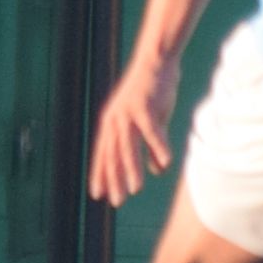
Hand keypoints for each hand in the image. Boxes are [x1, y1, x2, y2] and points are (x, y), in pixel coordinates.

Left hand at [88, 48, 181, 208]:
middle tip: (116, 201)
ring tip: (135, 189)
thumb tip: (156, 170)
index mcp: (111, 123)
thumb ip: (151, 147)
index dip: (100, 174)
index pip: (103, 153)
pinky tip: (164, 164)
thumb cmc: (152, 92)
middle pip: (112, 154)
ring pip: (128, 146)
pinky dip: (158, 147)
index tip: (98, 194)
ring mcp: (128, 113)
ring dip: (131, 169)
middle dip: (114, 179)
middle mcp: (115, 119)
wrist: (155, 61)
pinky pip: (152, 132)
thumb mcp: (150, 123)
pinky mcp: (145, 106)